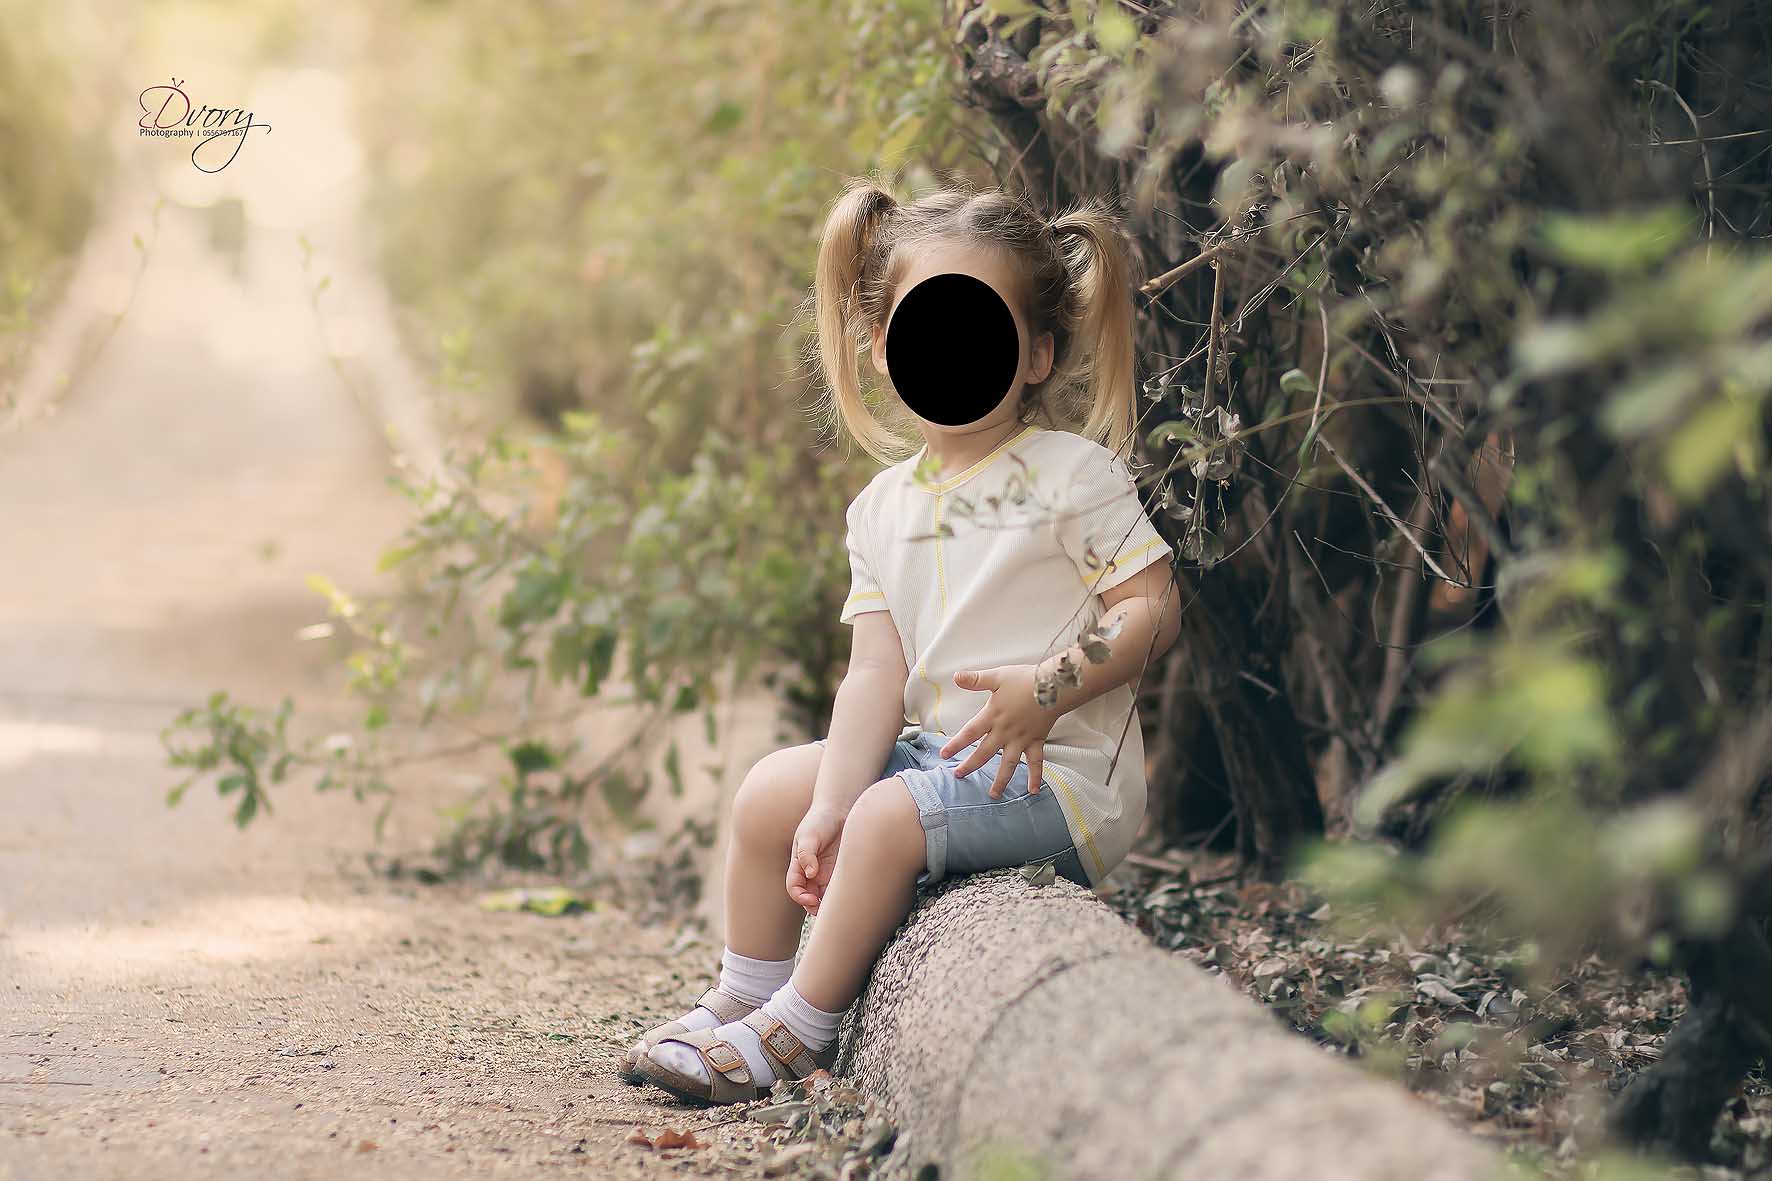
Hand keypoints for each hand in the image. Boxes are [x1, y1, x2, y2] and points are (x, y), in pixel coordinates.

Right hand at [787, 805, 844, 914]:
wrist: (840, 810)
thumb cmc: (820, 820)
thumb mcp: (809, 835)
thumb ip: (806, 854)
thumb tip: (810, 873)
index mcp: (799, 864)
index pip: (794, 886)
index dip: (799, 896)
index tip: (810, 899)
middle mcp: (811, 871)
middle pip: (808, 896)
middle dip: (813, 906)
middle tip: (823, 908)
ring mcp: (826, 872)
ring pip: (823, 896)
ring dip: (827, 904)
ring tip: (837, 906)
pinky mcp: (840, 871)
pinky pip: (838, 889)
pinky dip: (840, 896)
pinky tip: (848, 896)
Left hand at [939, 664, 1059, 798]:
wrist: (1054, 686)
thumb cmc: (1025, 679)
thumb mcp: (997, 676)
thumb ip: (976, 679)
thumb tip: (955, 676)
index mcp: (993, 716)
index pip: (969, 733)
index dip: (956, 744)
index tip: (944, 755)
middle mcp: (1005, 732)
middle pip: (984, 753)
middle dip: (970, 765)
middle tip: (958, 775)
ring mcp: (1021, 739)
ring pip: (1009, 764)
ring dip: (1000, 780)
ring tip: (993, 795)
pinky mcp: (1037, 741)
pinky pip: (1036, 762)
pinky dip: (1035, 777)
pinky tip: (1033, 791)